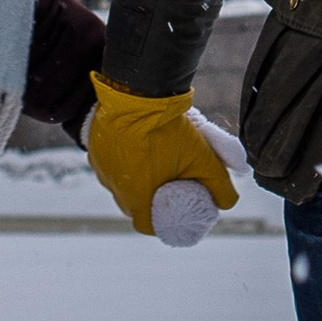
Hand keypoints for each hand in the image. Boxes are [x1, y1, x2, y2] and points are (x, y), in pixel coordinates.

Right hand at [85, 75, 236, 239]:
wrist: (136, 95)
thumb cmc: (168, 131)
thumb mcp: (204, 159)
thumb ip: (220, 186)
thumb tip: (227, 202)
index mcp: (136, 197)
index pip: (146, 225)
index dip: (161, 222)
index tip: (172, 210)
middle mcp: (113, 188)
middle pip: (132, 206)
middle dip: (150, 199)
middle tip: (167, 184)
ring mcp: (101, 169)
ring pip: (120, 184)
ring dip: (136, 179)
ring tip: (154, 161)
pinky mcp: (95, 150)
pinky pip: (109, 164)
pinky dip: (124, 161)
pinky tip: (137, 147)